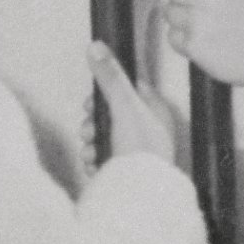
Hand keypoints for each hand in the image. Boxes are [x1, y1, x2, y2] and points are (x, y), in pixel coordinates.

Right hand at [86, 39, 177, 173]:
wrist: (141, 195)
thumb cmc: (142, 151)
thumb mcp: (124, 106)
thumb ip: (110, 77)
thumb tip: (96, 47)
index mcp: (155, 112)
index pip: (128, 90)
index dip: (105, 93)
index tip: (92, 100)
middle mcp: (148, 131)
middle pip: (110, 115)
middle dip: (93, 123)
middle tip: (89, 129)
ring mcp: (136, 152)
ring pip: (103, 137)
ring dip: (91, 143)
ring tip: (91, 150)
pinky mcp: (124, 170)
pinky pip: (103, 158)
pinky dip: (94, 160)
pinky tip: (94, 164)